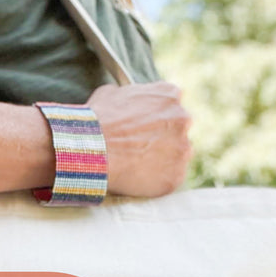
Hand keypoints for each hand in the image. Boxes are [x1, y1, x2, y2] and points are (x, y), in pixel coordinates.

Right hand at [86, 80, 192, 197]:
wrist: (93, 151)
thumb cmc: (97, 122)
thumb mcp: (109, 94)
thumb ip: (129, 95)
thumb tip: (124, 99)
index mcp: (169, 95)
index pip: (171, 105)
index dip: (155, 118)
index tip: (144, 128)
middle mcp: (182, 119)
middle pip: (178, 131)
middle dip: (163, 139)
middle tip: (140, 148)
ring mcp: (182, 149)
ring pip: (177, 156)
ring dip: (163, 161)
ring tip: (137, 166)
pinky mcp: (175, 176)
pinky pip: (170, 180)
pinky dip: (157, 181)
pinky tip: (138, 179)